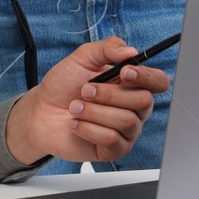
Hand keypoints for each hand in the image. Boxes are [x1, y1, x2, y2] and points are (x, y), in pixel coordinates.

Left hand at [4, 36, 170, 164]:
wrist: (40, 111)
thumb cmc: (63, 85)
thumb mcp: (82, 58)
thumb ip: (107, 48)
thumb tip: (130, 51)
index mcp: (130, 84)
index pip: (158, 82)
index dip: (147, 77)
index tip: (124, 72)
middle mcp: (133, 108)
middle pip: (144, 101)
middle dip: (109, 94)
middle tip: (84, 91)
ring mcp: (125, 130)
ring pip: (126, 121)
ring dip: (94, 111)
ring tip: (75, 107)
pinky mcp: (113, 149)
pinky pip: (112, 139)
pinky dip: (88, 128)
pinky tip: (76, 124)